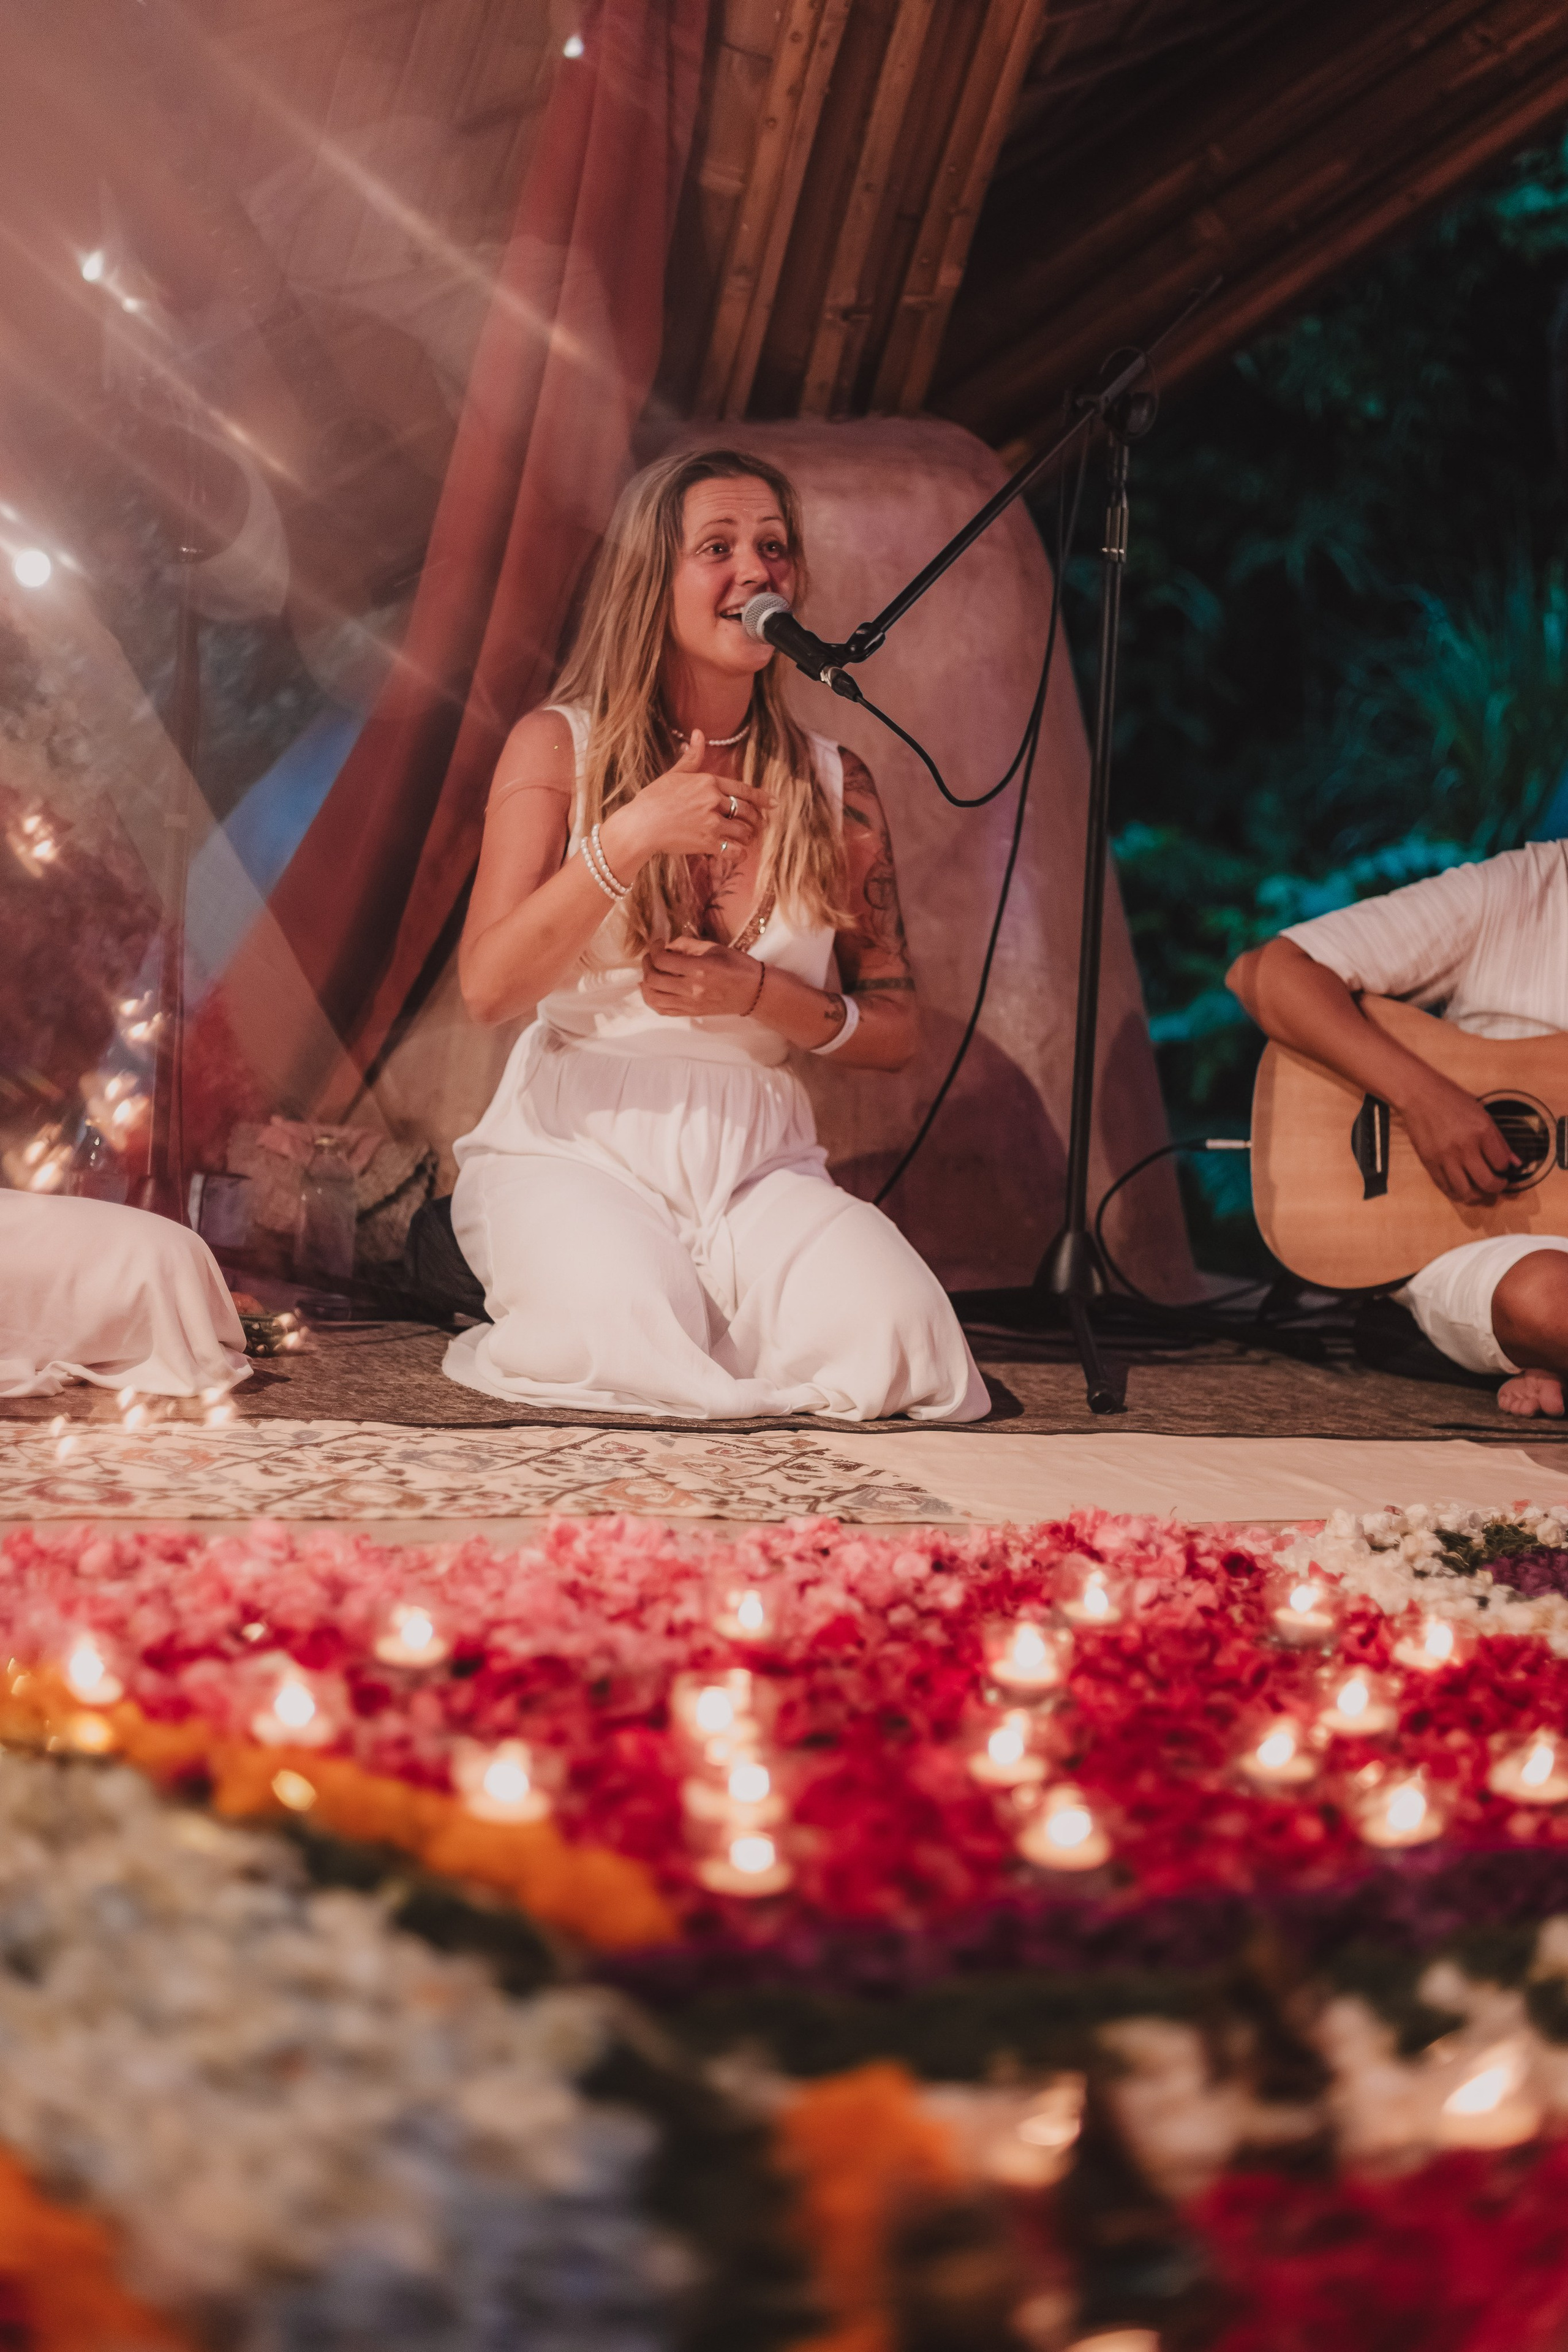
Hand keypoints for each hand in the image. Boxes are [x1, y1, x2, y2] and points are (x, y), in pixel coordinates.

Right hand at [606, 731, 765, 867]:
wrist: (640, 825)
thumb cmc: (654, 799)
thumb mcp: (674, 774)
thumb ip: (692, 757)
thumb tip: (698, 734)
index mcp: (708, 782)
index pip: (744, 790)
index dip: (762, 798)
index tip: (774, 804)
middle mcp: (714, 801)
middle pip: (747, 811)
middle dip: (755, 820)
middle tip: (757, 826)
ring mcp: (712, 823)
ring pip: (744, 831)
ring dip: (748, 836)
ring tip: (746, 839)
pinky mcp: (708, 843)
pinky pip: (735, 850)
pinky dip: (740, 853)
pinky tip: (739, 853)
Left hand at [640, 935, 764, 1017]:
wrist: (754, 993)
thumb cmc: (739, 966)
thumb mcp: (715, 948)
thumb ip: (688, 944)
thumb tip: (668, 944)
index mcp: (700, 969)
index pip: (663, 960)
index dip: (654, 948)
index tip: (658, 943)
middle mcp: (692, 989)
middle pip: (653, 979)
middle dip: (646, 964)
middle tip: (652, 956)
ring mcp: (690, 1004)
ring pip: (653, 998)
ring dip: (646, 983)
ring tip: (650, 972)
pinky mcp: (691, 1013)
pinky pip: (663, 1010)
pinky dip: (652, 999)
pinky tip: (653, 988)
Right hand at [1399, 1070, 1517, 1203]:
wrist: (1419, 1096)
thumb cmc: (1452, 1100)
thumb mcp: (1482, 1114)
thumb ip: (1499, 1140)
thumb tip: (1514, 1162)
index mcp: (1481, 1131)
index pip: (1501, 1163)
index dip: (1505, 1168)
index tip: (1504, 1167)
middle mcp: (1464, 1147)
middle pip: (1486, 1182)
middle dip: (1496, 1187)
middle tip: (1498, 1184)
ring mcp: (1445, 1157)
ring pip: (1465, 1191)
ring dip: (1477, 1195)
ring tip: (1480, 1190)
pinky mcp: (1429, 1163)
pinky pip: (1445, 1187)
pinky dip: (1457, 1192)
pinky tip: (1462, 1188)